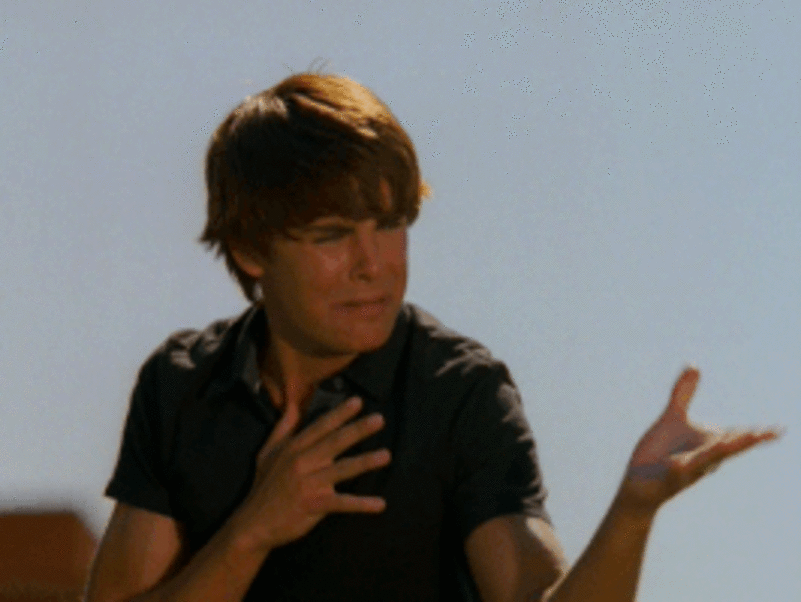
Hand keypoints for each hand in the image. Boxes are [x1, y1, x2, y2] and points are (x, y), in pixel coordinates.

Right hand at [232, 396, 390, 551]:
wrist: (253, 523)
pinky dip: (361, 504)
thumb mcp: (267, 452)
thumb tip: (291, 404)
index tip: (358, 401)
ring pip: (341, 470)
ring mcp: (307, 484)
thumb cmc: (264, 486)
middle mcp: (301, 462)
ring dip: (364, 462)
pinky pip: (341, 503)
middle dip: (357, 430)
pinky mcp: (312, 505)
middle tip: (379, 419)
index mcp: (293, 448)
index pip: (320, 426)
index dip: (339, 413)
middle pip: (334, 442)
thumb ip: (283, 428)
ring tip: (386, 455)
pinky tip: (380, 504)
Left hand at [618, 367, 780, 513]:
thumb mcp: (672, 418)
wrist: (638, 483)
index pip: (736, 437)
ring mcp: (685, 471)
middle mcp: (702, 459)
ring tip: (726, 442)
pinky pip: (673, 473)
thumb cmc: (660, 452)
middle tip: (764, 434)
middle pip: (726, 449)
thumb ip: (684, 394)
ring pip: (703, 462)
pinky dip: (677, 467)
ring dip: (715, 453)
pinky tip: (676, 463)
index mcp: (708, 445)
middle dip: (743, 442)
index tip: (779, 429)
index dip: (757, 434)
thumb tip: (695, 365)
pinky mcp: (666, 479)